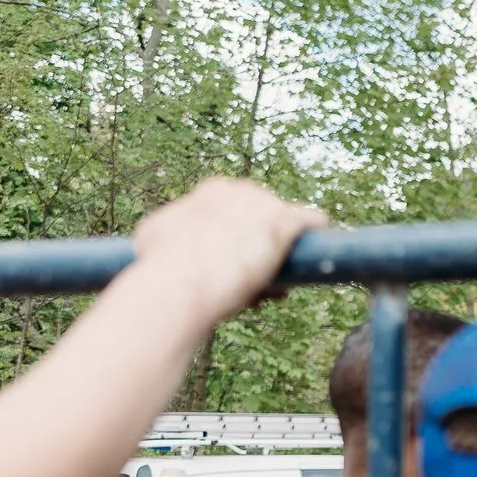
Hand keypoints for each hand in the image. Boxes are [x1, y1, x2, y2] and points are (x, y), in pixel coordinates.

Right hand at [129, 177, 325, 327]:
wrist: (181, 279)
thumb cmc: (162, 265)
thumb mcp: (157, 237)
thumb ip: (172, 231)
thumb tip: (166, 242)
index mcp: (212, 190)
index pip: (239, 211)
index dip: (241, 238)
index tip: (237, 261)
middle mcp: (241, 189)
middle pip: (266, 219)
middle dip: (264, 246)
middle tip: (255, 280)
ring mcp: (265, 203)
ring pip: (286, 227)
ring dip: (285, 253)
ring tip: (273, 287)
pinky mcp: (286, 221)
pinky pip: (313, 220)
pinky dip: (317, 231)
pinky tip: (319, 244)